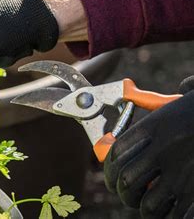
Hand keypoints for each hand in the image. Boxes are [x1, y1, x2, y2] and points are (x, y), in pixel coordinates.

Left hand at [104, 76, 193, 217]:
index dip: (110, 169)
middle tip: (129, 196)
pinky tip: (176, 212)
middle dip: (124, 193)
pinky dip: (173, 217)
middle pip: (127, 181)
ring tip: (151, 207)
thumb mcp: (188, 98)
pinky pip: (177, 215)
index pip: (117, 153)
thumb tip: (145, 91)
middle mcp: (164, 150)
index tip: (113, 176)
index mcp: (156, 125)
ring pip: (149, 205)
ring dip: (148, 209)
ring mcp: (183, 174)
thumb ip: (163, 100)